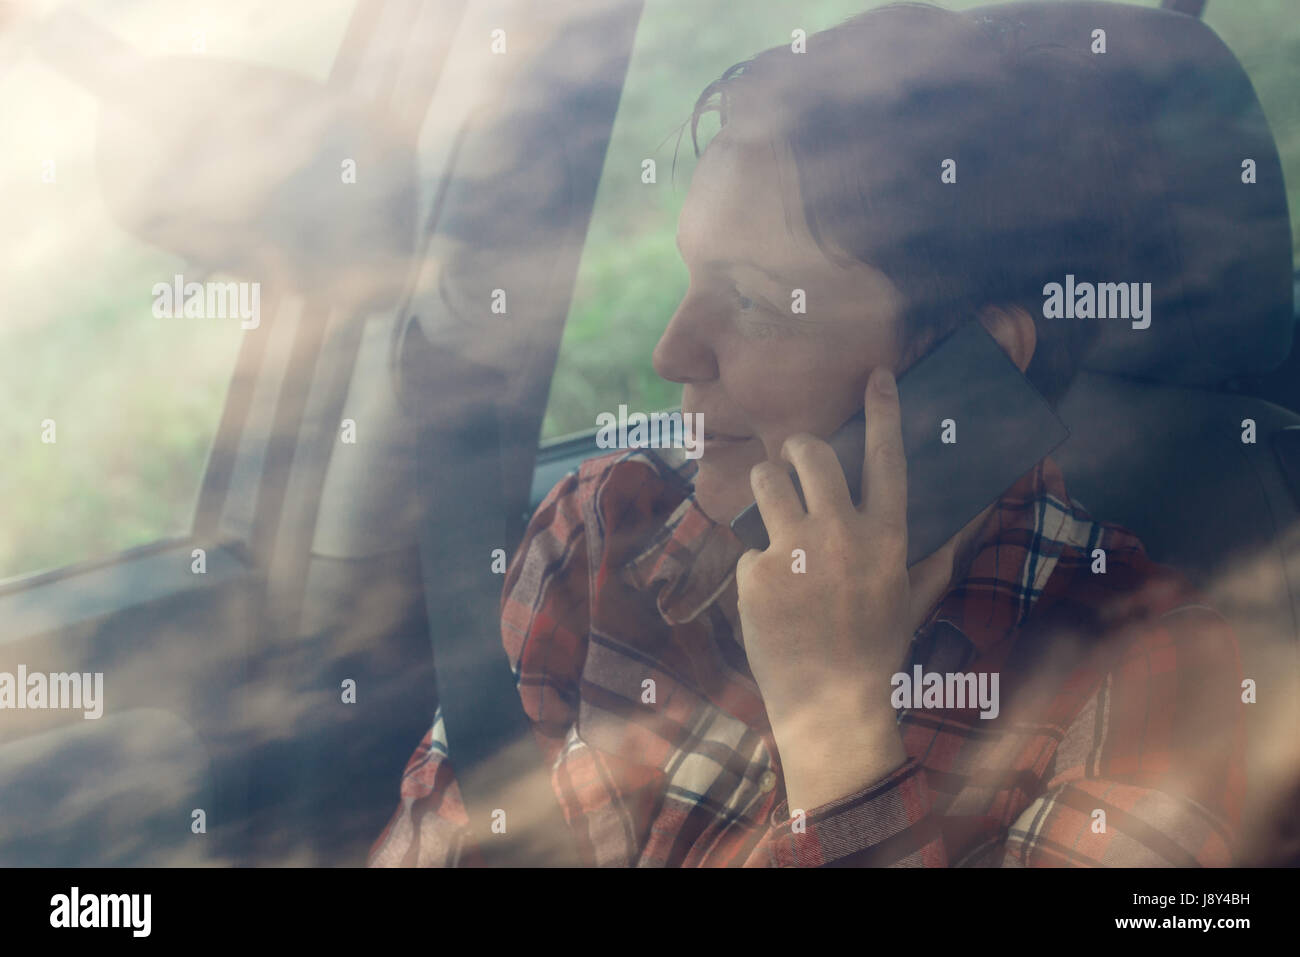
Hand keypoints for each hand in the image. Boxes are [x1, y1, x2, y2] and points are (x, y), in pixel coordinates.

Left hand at [734, 367, 959, 809]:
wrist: (832, 705)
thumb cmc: (877, 649)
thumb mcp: (914, 598)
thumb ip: (939, 552)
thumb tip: (973, 516)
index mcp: (887, 536)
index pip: (886, 457)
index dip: (882, 412)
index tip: (876, 377)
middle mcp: (841, 534)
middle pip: (809, 453)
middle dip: (798, 450)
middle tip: (795, 464)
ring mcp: (795, 551)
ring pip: (765, 480)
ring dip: (766, 488)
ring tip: (775, 517)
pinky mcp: (757, 573)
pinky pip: (748, 546)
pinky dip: (756, 567)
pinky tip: (772, 598)